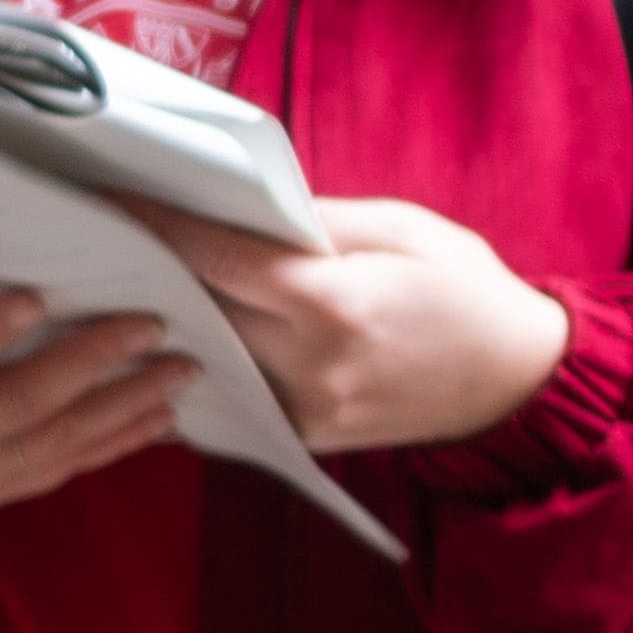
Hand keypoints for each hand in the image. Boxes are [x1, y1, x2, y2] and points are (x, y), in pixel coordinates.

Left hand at [138, 194, 570, 453]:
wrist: (518, 379)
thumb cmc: (468, 290)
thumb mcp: (402, 227)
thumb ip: (316, 220)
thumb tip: (241, 209)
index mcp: (333, 302)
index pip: (217, 259)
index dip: (159, 225)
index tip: (114, 198)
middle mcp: (309, 364)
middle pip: (200, 309)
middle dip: (159, 269)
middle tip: (116, 232)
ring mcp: (305, 409)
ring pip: (210, 355)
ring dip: (177, 317)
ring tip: (142, 278)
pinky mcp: (306, 435)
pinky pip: (237, 390)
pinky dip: (212, 358)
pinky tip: (193, 330)